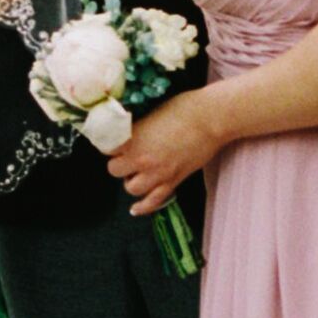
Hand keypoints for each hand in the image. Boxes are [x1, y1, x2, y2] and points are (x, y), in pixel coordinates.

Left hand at [106, 87, 224, 217]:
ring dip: (131, 181)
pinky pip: (153, 202)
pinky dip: (142, 207)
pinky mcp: (173, 182)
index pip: (107, 149)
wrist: (210, 119)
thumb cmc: (183, 108)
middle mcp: (142, 159)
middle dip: (119, 164)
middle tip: (127, 157)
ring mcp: (158, 173)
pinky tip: (135, 209)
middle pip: (115, 170)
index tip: (114, 143)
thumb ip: (137, 129)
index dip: (110, 146)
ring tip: (136, 173)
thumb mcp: (151, 114)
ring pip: (131, 189)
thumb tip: (127, 134)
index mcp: (134, 138)